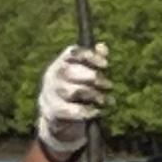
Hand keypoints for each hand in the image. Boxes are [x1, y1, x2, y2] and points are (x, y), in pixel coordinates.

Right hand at [33, 44, 108, 161]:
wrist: (56, 114)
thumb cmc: (75, 87)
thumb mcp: (84, 73)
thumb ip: (94, 59)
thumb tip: (102, 47)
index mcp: (61, 62)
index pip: (72, 53)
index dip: (89, 56)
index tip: (106, 64)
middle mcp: (53, 75)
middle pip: (72, 72)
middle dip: (94, 78)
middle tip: (110, 86)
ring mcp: (51, 93)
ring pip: (74, 91)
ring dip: (95, 96)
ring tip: (107, 101)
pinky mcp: (53, 111)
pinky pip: (73, 110)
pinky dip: (88, 111)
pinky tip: (98, 112)